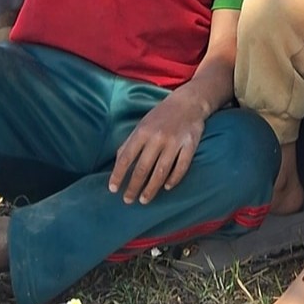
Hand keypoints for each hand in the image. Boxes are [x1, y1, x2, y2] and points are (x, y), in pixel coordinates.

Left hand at [108, 88, 208, 203]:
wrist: (189, 102)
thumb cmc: (161, 116)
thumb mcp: (142, 125)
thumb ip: (130, 143)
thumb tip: (117, 164)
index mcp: (142, 132)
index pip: (126, 158)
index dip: (118, 175)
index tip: (113, 189)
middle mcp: (157, 137)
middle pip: (142, 168)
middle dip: (133, 187)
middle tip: (128, 200)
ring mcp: (175, 142)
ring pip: (161, 172)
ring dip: (151, 189)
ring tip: (144, 200)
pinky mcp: (190, 145)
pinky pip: (181, 167)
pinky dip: (174, 179)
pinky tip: (166, 187)